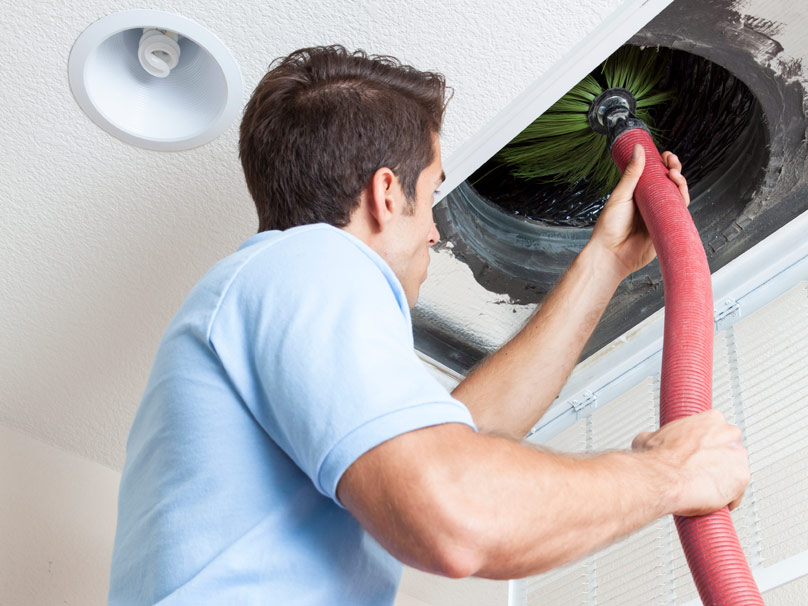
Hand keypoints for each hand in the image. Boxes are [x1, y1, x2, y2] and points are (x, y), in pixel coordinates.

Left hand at [588, 145, 689, 280]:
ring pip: (677, 197)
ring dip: (680, 184)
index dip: (663, 164)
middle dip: (674, 170)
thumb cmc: (609, 227)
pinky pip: (679, 214)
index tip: (666, 155)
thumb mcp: (620, 195)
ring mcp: (659, 216)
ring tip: (675, 175)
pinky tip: (681, 192)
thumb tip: (638, 148)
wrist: (611, 255)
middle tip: (672, 162)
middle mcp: (650, 204)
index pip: (655, 175)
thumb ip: (632, 173)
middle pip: (669, 184)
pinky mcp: (666, 229)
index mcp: (638, 194)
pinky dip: (683, 202)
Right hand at [632, 409, 749, 516]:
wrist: (660, 479)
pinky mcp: (741, 479)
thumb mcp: (650, 437)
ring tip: (703, 488)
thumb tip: (655, 441)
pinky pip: (737, 493)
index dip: (706, 444)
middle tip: (701, 470)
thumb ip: (663, 437)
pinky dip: (726, 500)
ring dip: (723, 479)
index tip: (699, 452)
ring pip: (735, 470)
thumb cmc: (657, 459)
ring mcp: (738, 456)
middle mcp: (729, 434)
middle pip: (731, 448)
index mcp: (710, 419)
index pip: (717, 430)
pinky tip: (709, 500)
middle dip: (719, 460)